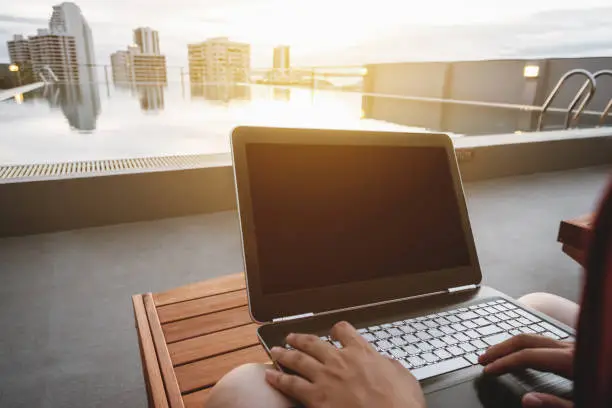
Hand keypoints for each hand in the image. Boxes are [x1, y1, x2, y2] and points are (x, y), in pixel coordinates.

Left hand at [265, 321, 425, 407]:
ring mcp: (326, 378)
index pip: (345, 331)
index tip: (333, 330)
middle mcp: (340, 360)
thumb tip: (385, 363)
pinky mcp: (316, 398)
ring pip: (298, 360)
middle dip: (300, 338)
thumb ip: (389, 365)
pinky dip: (278, 379)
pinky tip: (270, 376)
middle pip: (314, 342)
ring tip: (276, 350)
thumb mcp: (403, 376)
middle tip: (291, 337)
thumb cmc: (401, 403)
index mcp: (362, 352)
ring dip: (285, 354)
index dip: (337, 329)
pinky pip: (291, 385)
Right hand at [478, 334, 573, 407]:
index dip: (504, 362)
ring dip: (510, 346)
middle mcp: (570, 347)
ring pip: (533, 338)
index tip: (488, 370)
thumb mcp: (583, 405)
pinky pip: (542, 342)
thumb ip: (556, 404)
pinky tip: (518, 356)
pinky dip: (524, 347)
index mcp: (571, 360)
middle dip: (500, 349)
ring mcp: (573, 345)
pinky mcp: (575, 348)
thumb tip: (526, 400)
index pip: (527, 356)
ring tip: (494, 355)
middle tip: (482, 358)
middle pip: (526, 340)